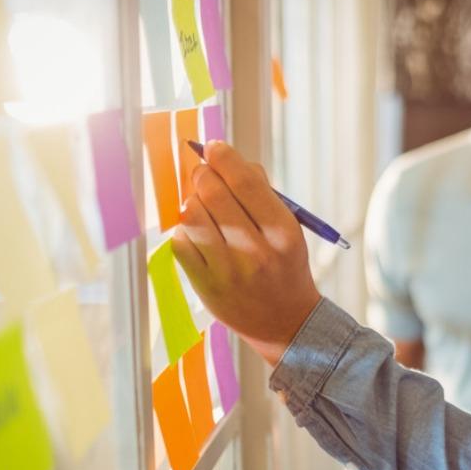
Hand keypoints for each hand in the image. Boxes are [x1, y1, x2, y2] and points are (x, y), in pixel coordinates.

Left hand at [172, 141, 321, 365]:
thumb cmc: (285, 267)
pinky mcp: (205, 284)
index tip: (214, 147)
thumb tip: (230, 160)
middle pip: (213, 192)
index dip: (224, 157)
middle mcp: (257, 251)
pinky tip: (201, 236)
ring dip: (194, 202)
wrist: (285, 322)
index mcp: (283, 232)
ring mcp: (228, 270)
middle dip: (203, 175)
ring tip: (205, 208)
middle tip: (204, 174)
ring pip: (192, 213)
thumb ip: (264, 195)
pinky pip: (180, 241)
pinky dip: (186, 231)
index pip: (245, 182)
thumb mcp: (290, 230)